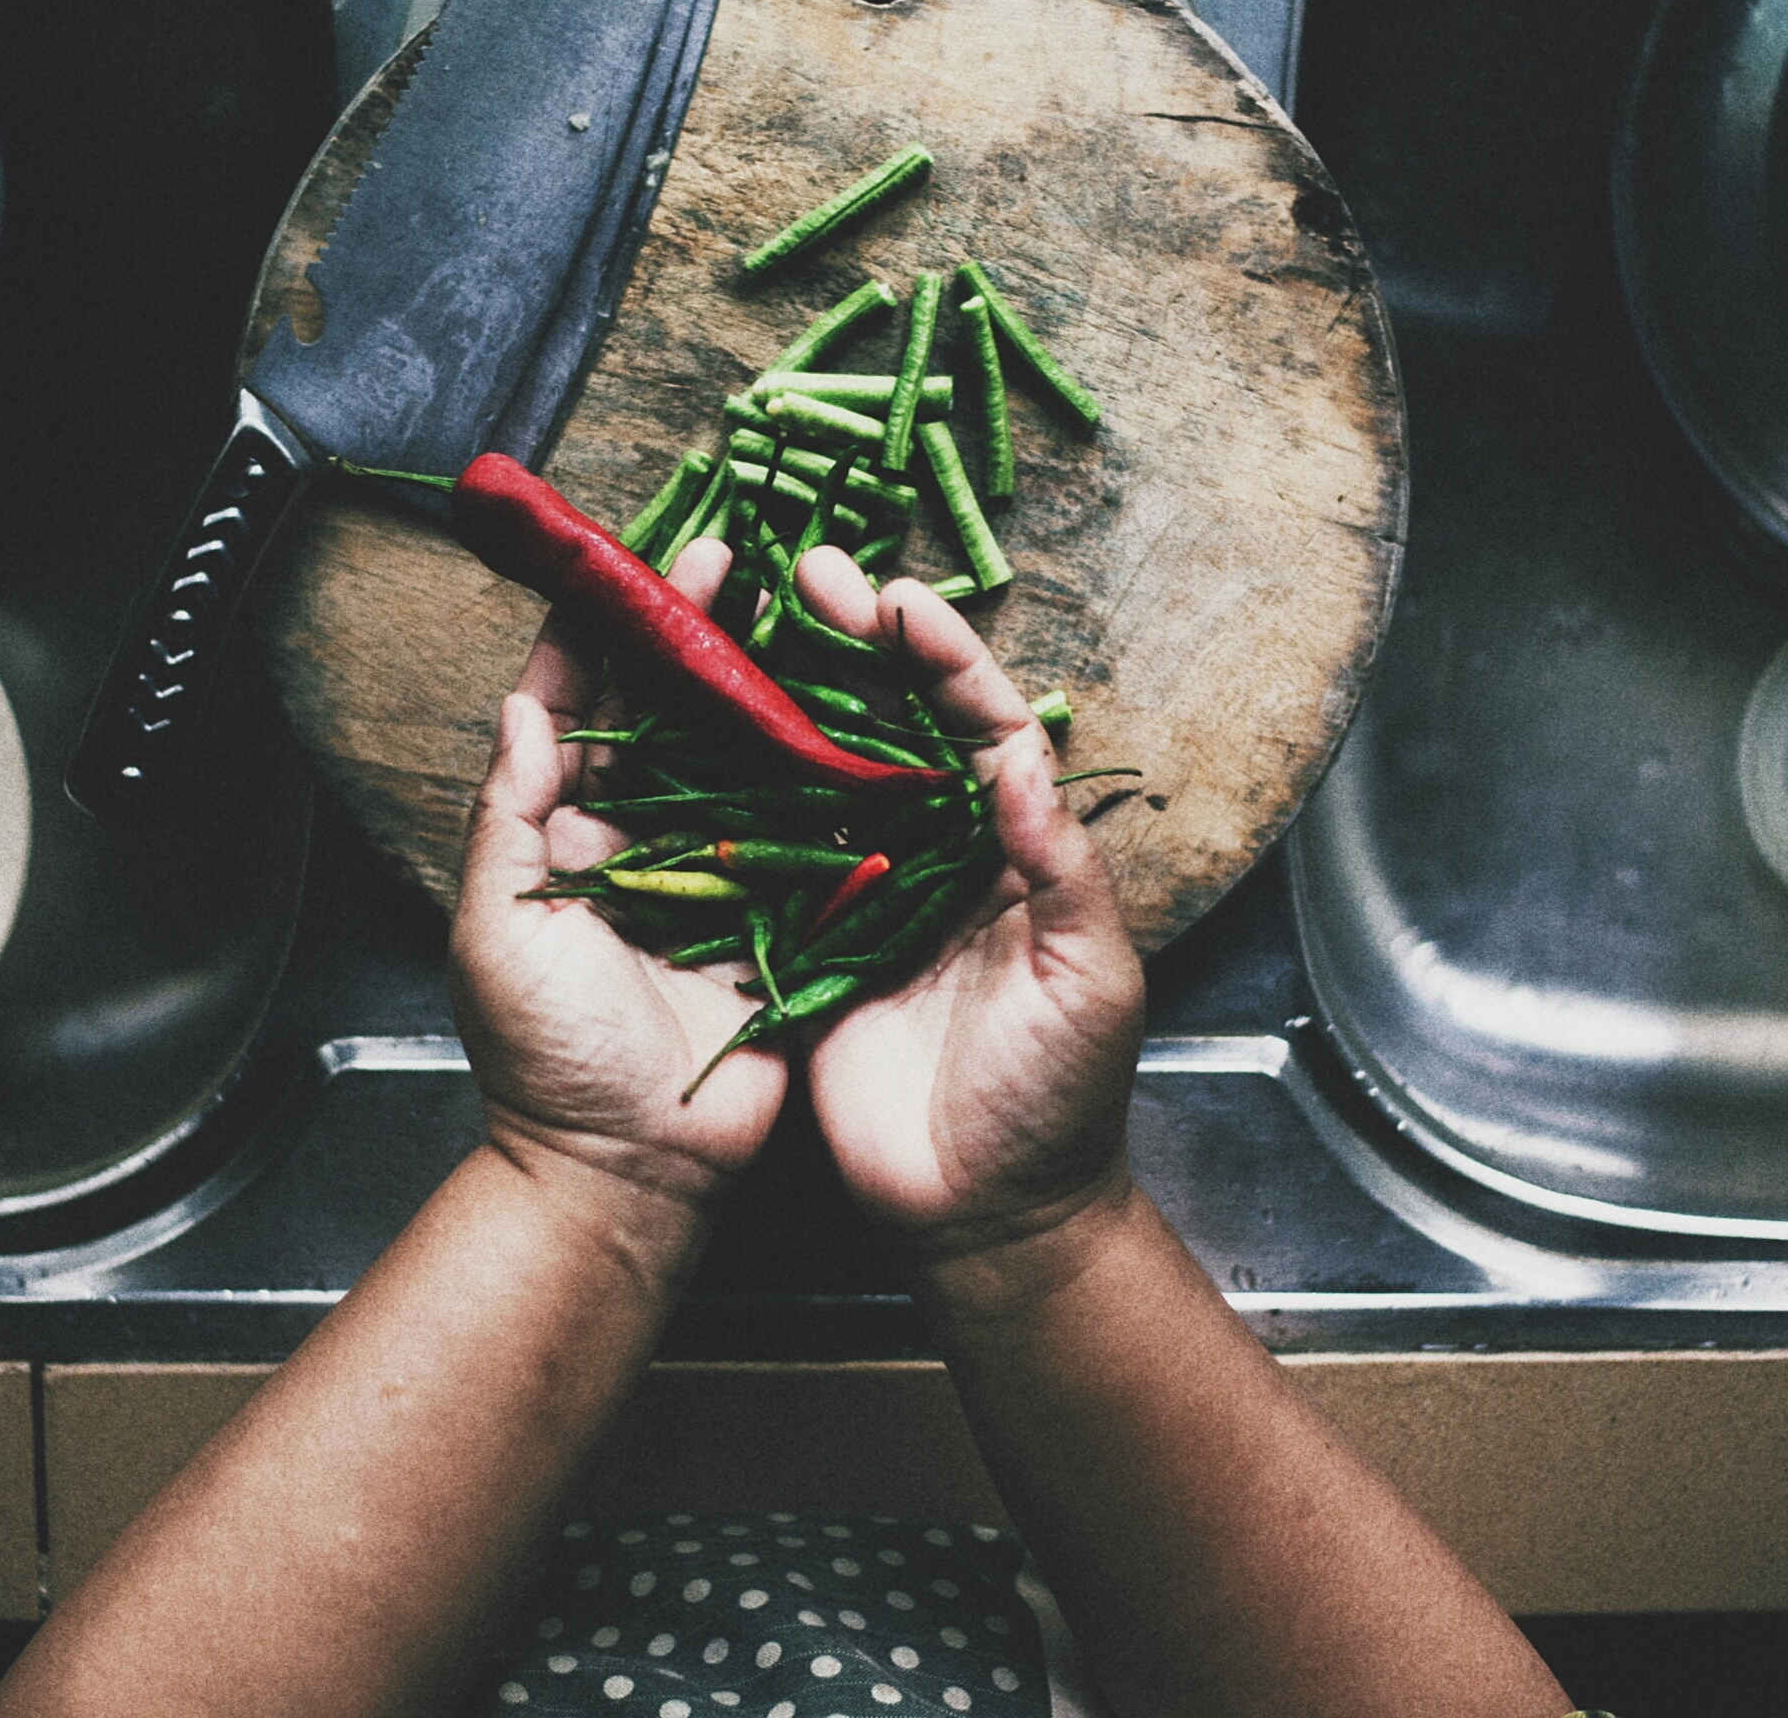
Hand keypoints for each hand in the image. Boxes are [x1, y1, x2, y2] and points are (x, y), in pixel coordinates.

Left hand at [450, 537, 785, 1208]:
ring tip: (795, 608)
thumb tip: (520, 707)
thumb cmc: (545, 1059)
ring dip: (765, 685)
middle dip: (697, 636)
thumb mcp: (496, 928)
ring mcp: (713, 877)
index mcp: (563, 841)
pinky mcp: (776, 918)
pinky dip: (825, 773)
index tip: (624, 567)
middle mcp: (642, 844)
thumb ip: (508, 817)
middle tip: (729, 561)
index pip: (578, 713)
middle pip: (670, 717)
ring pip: (741, 759)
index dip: (601, 637)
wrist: (629, 1169)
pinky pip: (802, 832)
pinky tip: (851, 710)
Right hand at [784, 547, 1146, 1268]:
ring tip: (739, 618)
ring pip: (823, 768)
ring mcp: (866, 895)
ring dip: (785, 692)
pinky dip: (735, 787)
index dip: (942, 657)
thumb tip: (1020, 757)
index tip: (896, 600)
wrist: (985, 1218)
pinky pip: (769, 850)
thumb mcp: (1091, 982)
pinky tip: (696, 731)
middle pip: (893, 723)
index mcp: (1015, 850)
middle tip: (803, 569)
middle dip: (852, 642)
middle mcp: (938, 854)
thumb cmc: (1062, 1105)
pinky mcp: (805, 945)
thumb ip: (1062, 869)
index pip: (981, 725)